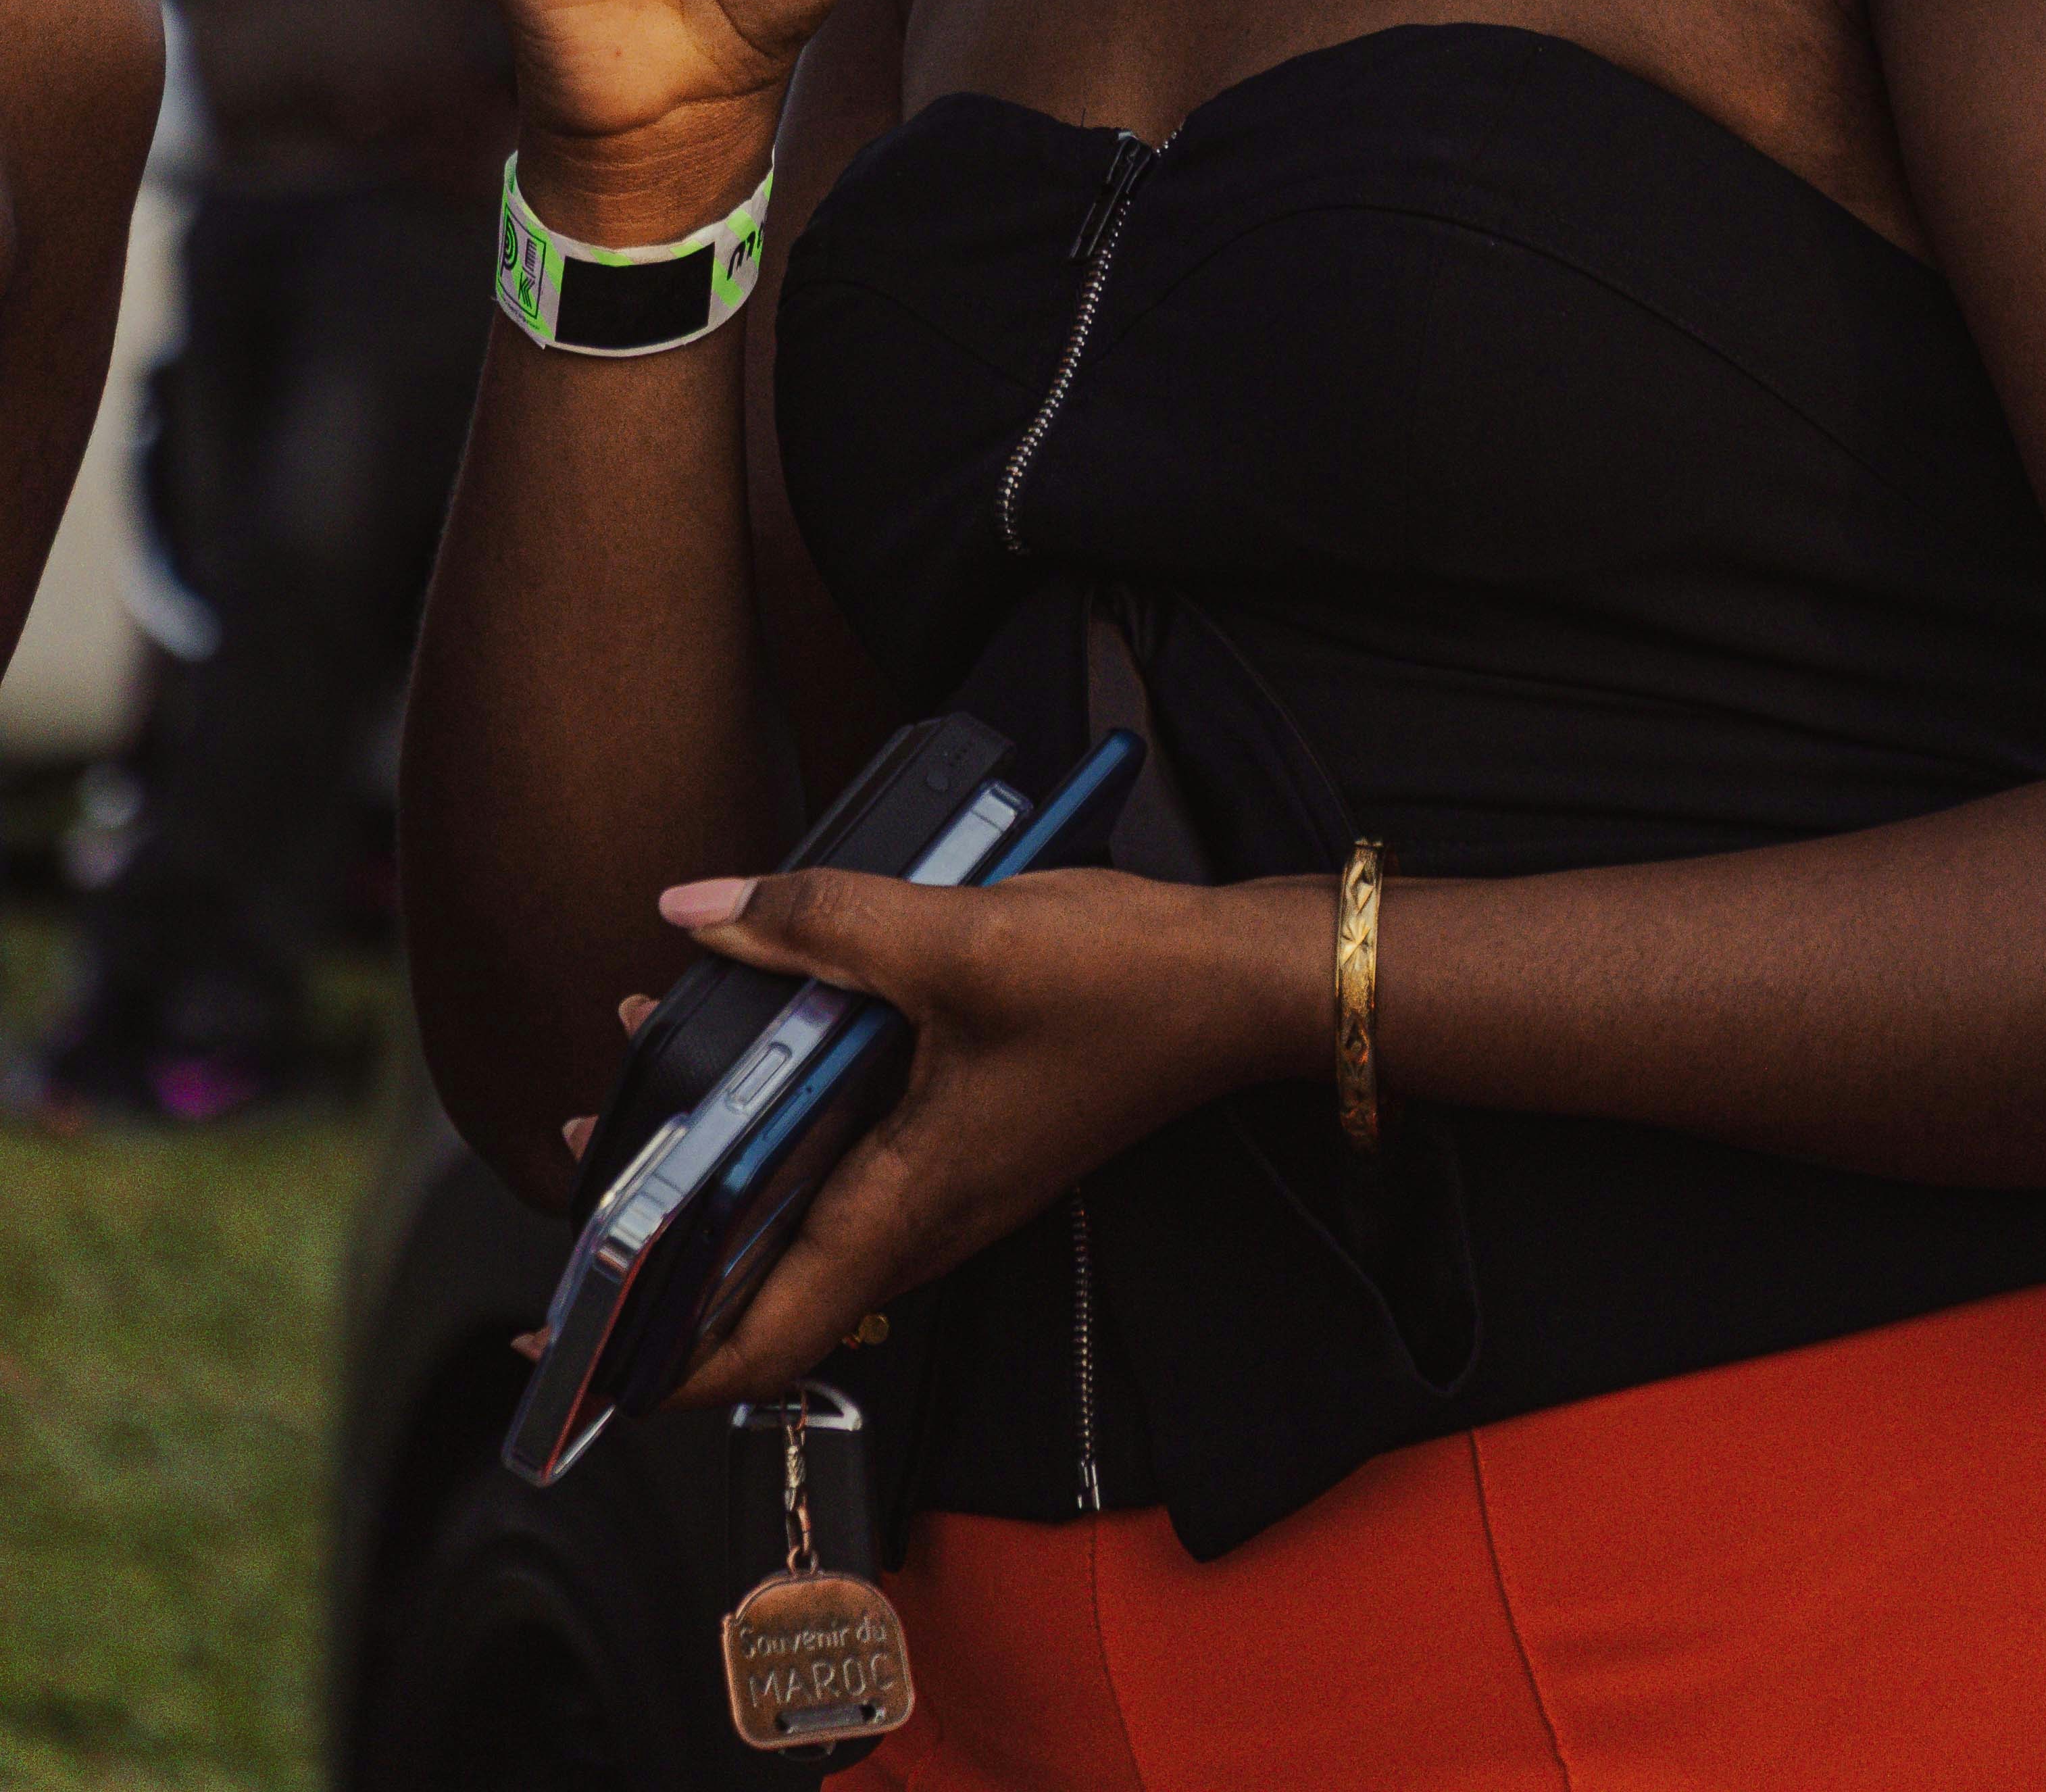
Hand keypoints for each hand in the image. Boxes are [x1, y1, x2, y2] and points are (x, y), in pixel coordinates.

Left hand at [638, 859, 1328, 1408]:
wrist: (1238, 982)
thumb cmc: (1121, 983)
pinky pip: (854, 1157)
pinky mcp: (969, 1136)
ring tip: (655, 1085)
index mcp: (912, 1203)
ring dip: (725, 1166)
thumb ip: (817, 921)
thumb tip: (694, 910)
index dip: (663, 1365)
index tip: (577, 1355)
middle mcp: (927, 1217)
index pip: (766, 1341)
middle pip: (768, 1281)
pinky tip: (768, 1038)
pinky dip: (789, 1120)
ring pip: (807, 1209)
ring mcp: (951, 1180)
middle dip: (665, 1246)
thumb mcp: (955, 937)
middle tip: (587, 1187)